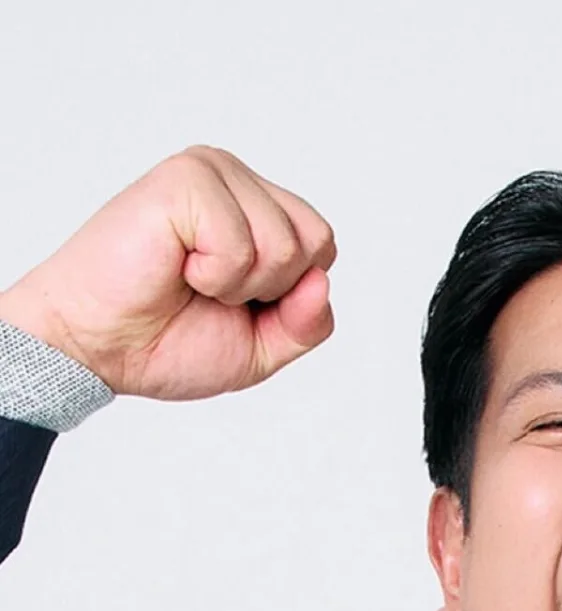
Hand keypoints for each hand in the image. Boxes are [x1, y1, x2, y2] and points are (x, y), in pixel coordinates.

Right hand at [0, 145, 336, 399]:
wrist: (99, 348)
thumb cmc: (167, 341)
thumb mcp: (261, 348)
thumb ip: (306, 324)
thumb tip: (321, 282)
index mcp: (256, 207)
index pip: (322, 245)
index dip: (291, 296)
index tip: (234, 303)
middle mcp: (236, 179)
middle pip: (314, 241)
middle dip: (271, 291)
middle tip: (209, 291)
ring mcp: (211, 172)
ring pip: (283, 245)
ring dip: (237, 286)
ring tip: (189, 278)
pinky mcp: (185, 178)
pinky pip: (240, 245)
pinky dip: (212, 276)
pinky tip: (176, 266)